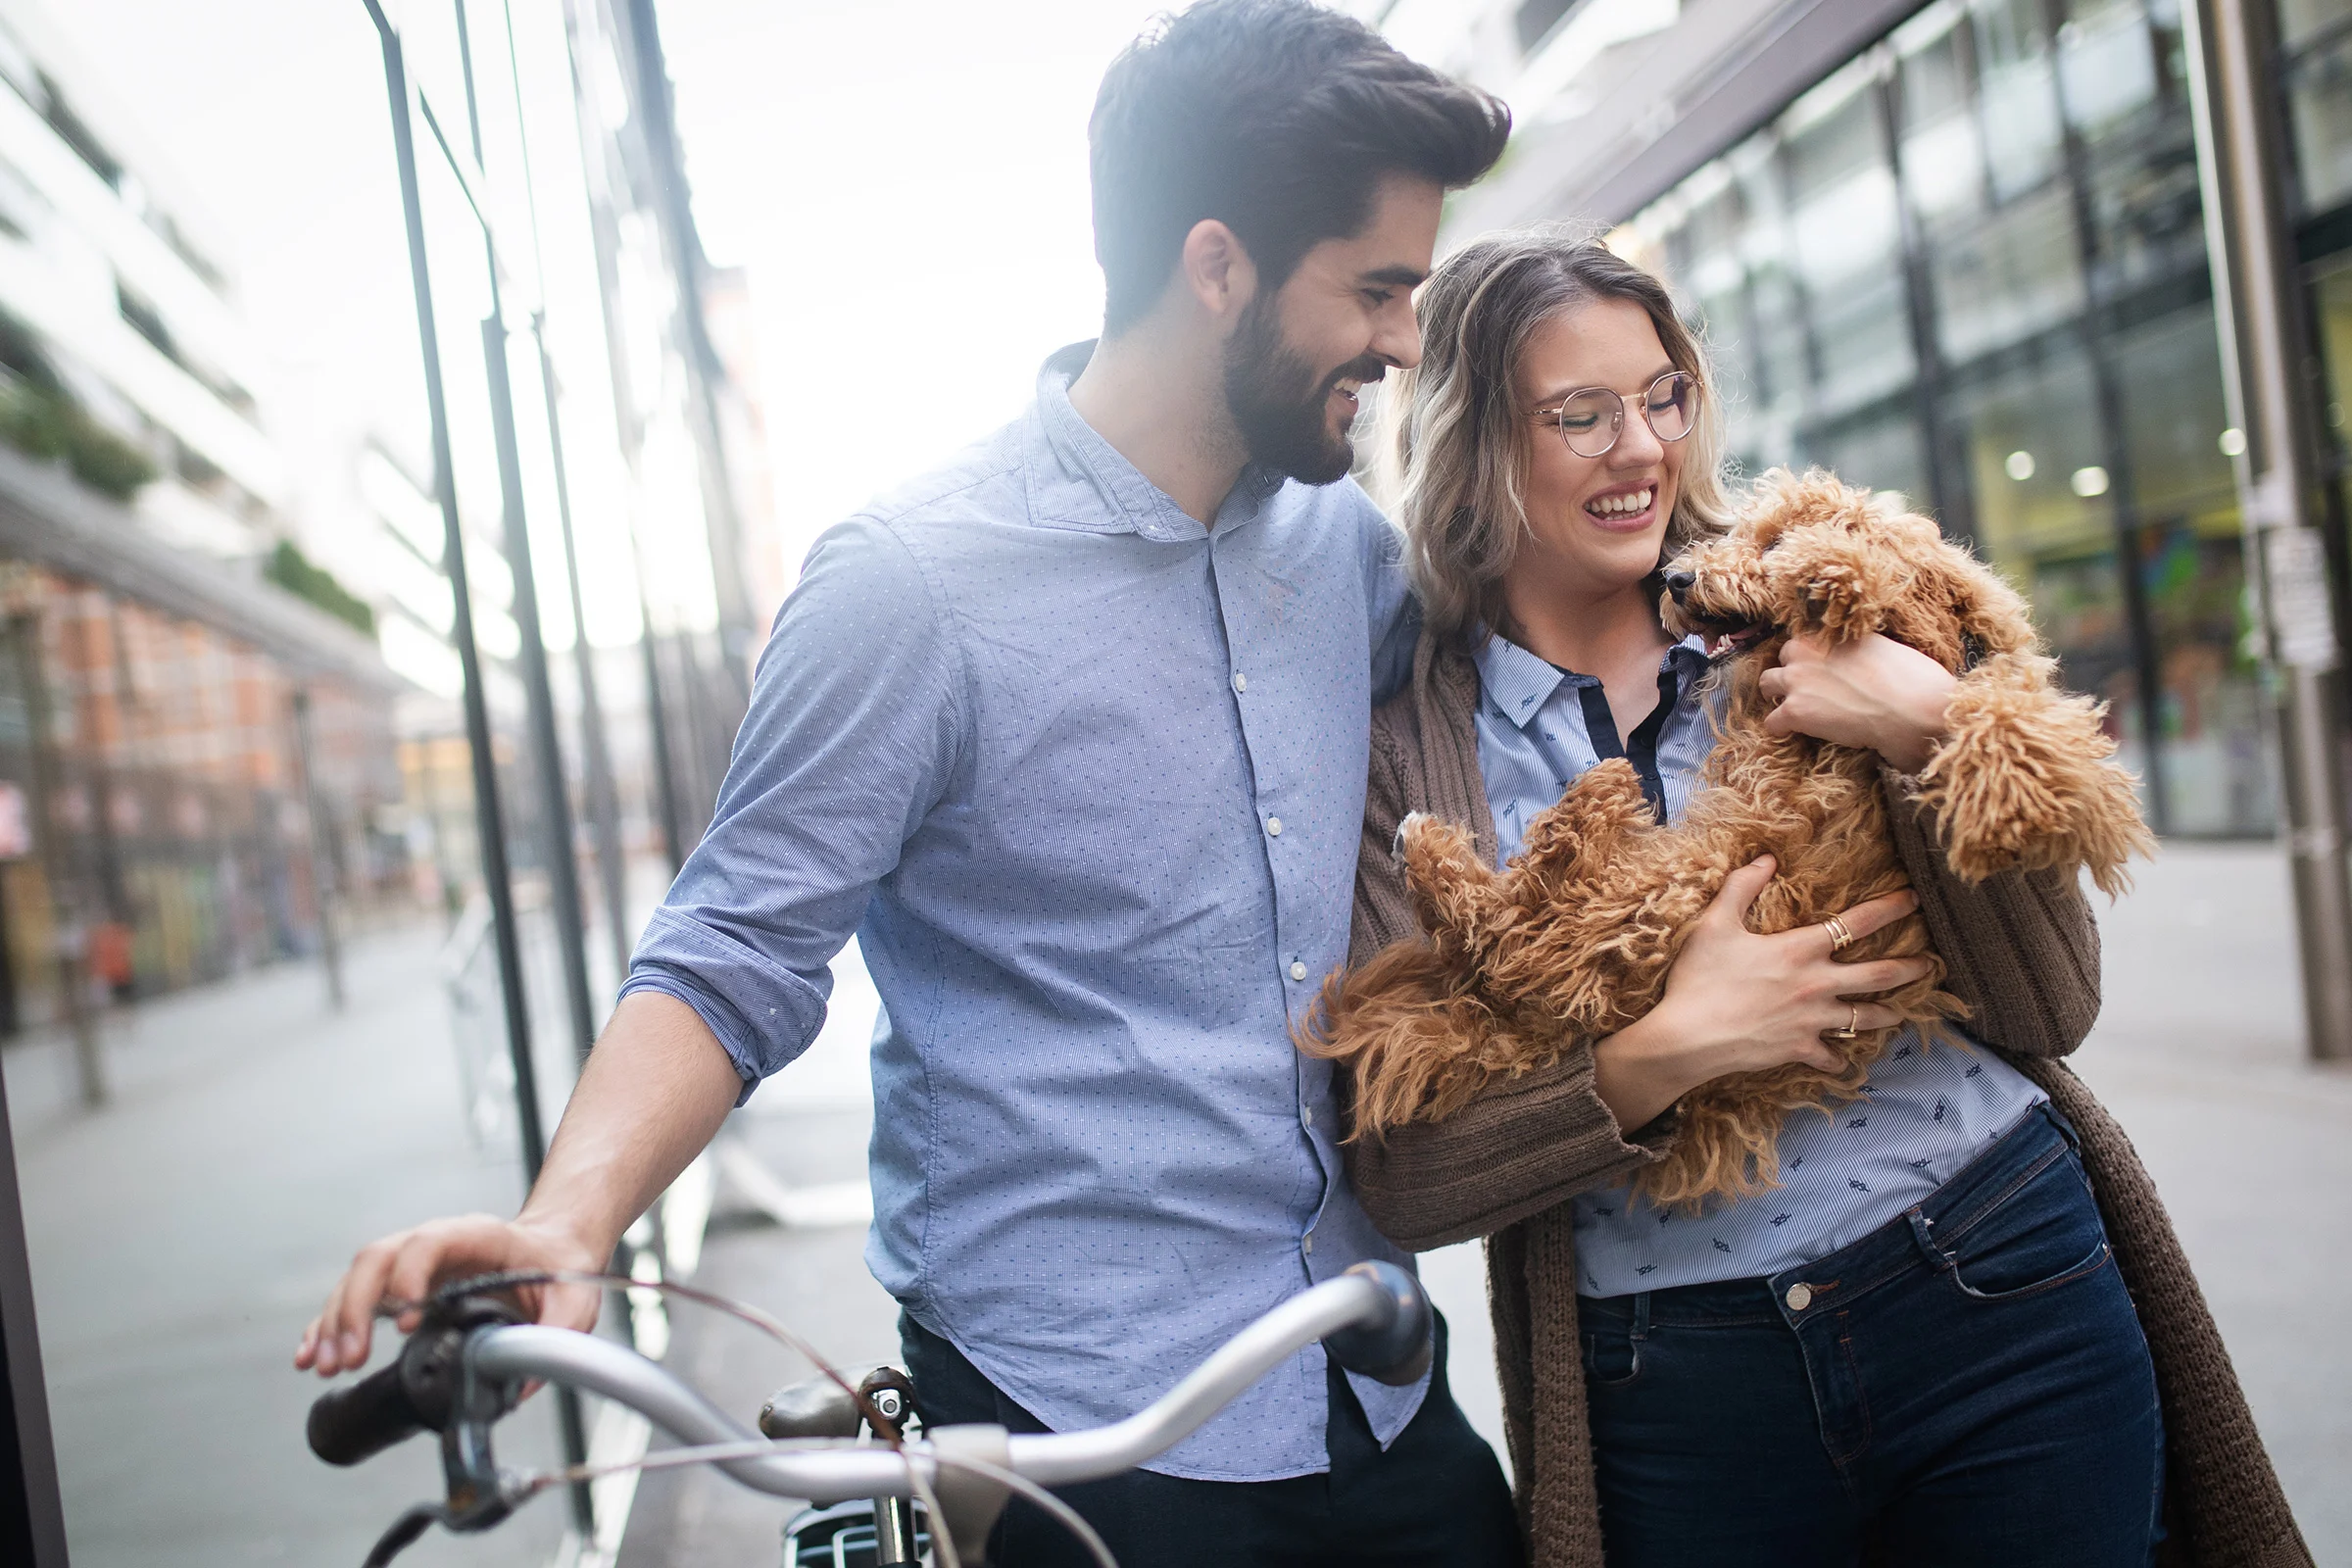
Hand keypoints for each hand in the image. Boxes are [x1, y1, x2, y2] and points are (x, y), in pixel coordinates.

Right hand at [294, 1214, 602, 1377]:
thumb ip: (558, 1332)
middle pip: (378, 1258)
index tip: (406, 1320)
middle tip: (349, 1356)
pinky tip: (310, 1357)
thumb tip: (524, 1383)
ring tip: (327, 1366)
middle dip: (356, 1306)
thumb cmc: (560, 1268)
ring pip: (357, 1280)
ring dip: (335, 1322)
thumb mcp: (575, 1298)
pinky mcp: (398, 1290)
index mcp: (477, 1235)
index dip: (411, 1276)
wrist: (553, 1251)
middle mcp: (435, 1244)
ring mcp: (411, 1265)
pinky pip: (353, 1302)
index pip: (430, 1242)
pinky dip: (327, 1327)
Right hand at [1591, 857, 1933, 1131]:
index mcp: (1800, 949)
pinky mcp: (1800, 1048)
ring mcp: (1812, 1020)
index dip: (1889, 908)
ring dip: (1889, 1014)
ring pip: (1866, 1019)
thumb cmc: (1699, 978)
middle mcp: (1817, 984)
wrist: (1687, 1037)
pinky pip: (1830, 1057)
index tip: (1913, 900)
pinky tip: (1842, 1060)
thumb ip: (1741, 887)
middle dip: (1910, 968)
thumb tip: (1766, 859)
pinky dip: (1838, 1059)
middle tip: (1931, 964)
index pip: (1857, 923)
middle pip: (1879, 975)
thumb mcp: (1715, 923)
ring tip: (1903, 1012)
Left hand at [1761, 632, 1956, 772]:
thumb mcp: (1883, 648)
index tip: (1818, 668)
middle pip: (1784, 656)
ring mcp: (1797, 679)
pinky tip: (1791, 733)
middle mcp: (1808, 650)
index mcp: (1831, 634)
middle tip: (1804, 688)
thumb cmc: (1911, 679)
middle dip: (1791, 671)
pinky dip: (1779, 728)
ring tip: (1790, 709)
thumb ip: (1861, 648)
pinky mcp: (1794, 710)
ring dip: (1777, 696)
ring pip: (1766, 684)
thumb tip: (1864, 656)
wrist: (1910, 707)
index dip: (1811, 656)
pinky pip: (1771, 721)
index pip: (1807, 638)